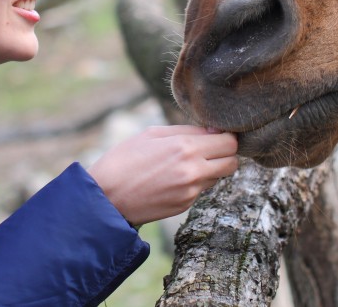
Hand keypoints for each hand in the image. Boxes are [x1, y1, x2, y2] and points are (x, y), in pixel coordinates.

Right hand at [87, 125, 237, 225]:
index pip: (229, 142)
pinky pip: (201, 189)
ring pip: (218, 177)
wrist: (106, 197)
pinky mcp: (185, 205)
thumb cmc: (124, 159)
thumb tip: (212, 132)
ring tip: (186, 163)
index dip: (225, 137)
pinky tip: (173, 178)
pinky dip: (194, 182)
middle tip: (209, 149)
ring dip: (210, 169)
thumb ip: (186, 131)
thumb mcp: (152, 134)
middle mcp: (193, 171)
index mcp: (185, 148)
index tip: (215, 135)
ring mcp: (191, 191)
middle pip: (232, 162)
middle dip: (224, 154)